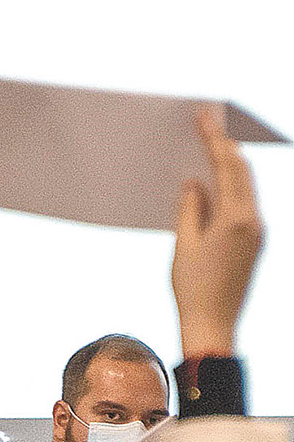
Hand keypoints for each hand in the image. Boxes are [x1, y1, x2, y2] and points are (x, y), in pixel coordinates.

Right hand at [172, 106, 262, 357]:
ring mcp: (258, 232)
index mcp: (237, 219)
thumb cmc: (193, 288)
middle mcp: (254, 221)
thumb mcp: (183, 245)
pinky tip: (213, 181)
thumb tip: (195, 182)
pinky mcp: (254, 242)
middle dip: (225, 145)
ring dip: (229, 164)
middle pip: (243, 172)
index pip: (228, 168)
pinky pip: (244, 203)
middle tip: (206, 123)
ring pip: (246, 186)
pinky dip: (230, 186)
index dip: (215, 139)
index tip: (204, 117)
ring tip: (210, 145)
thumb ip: (190, 209)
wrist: (214, 324)